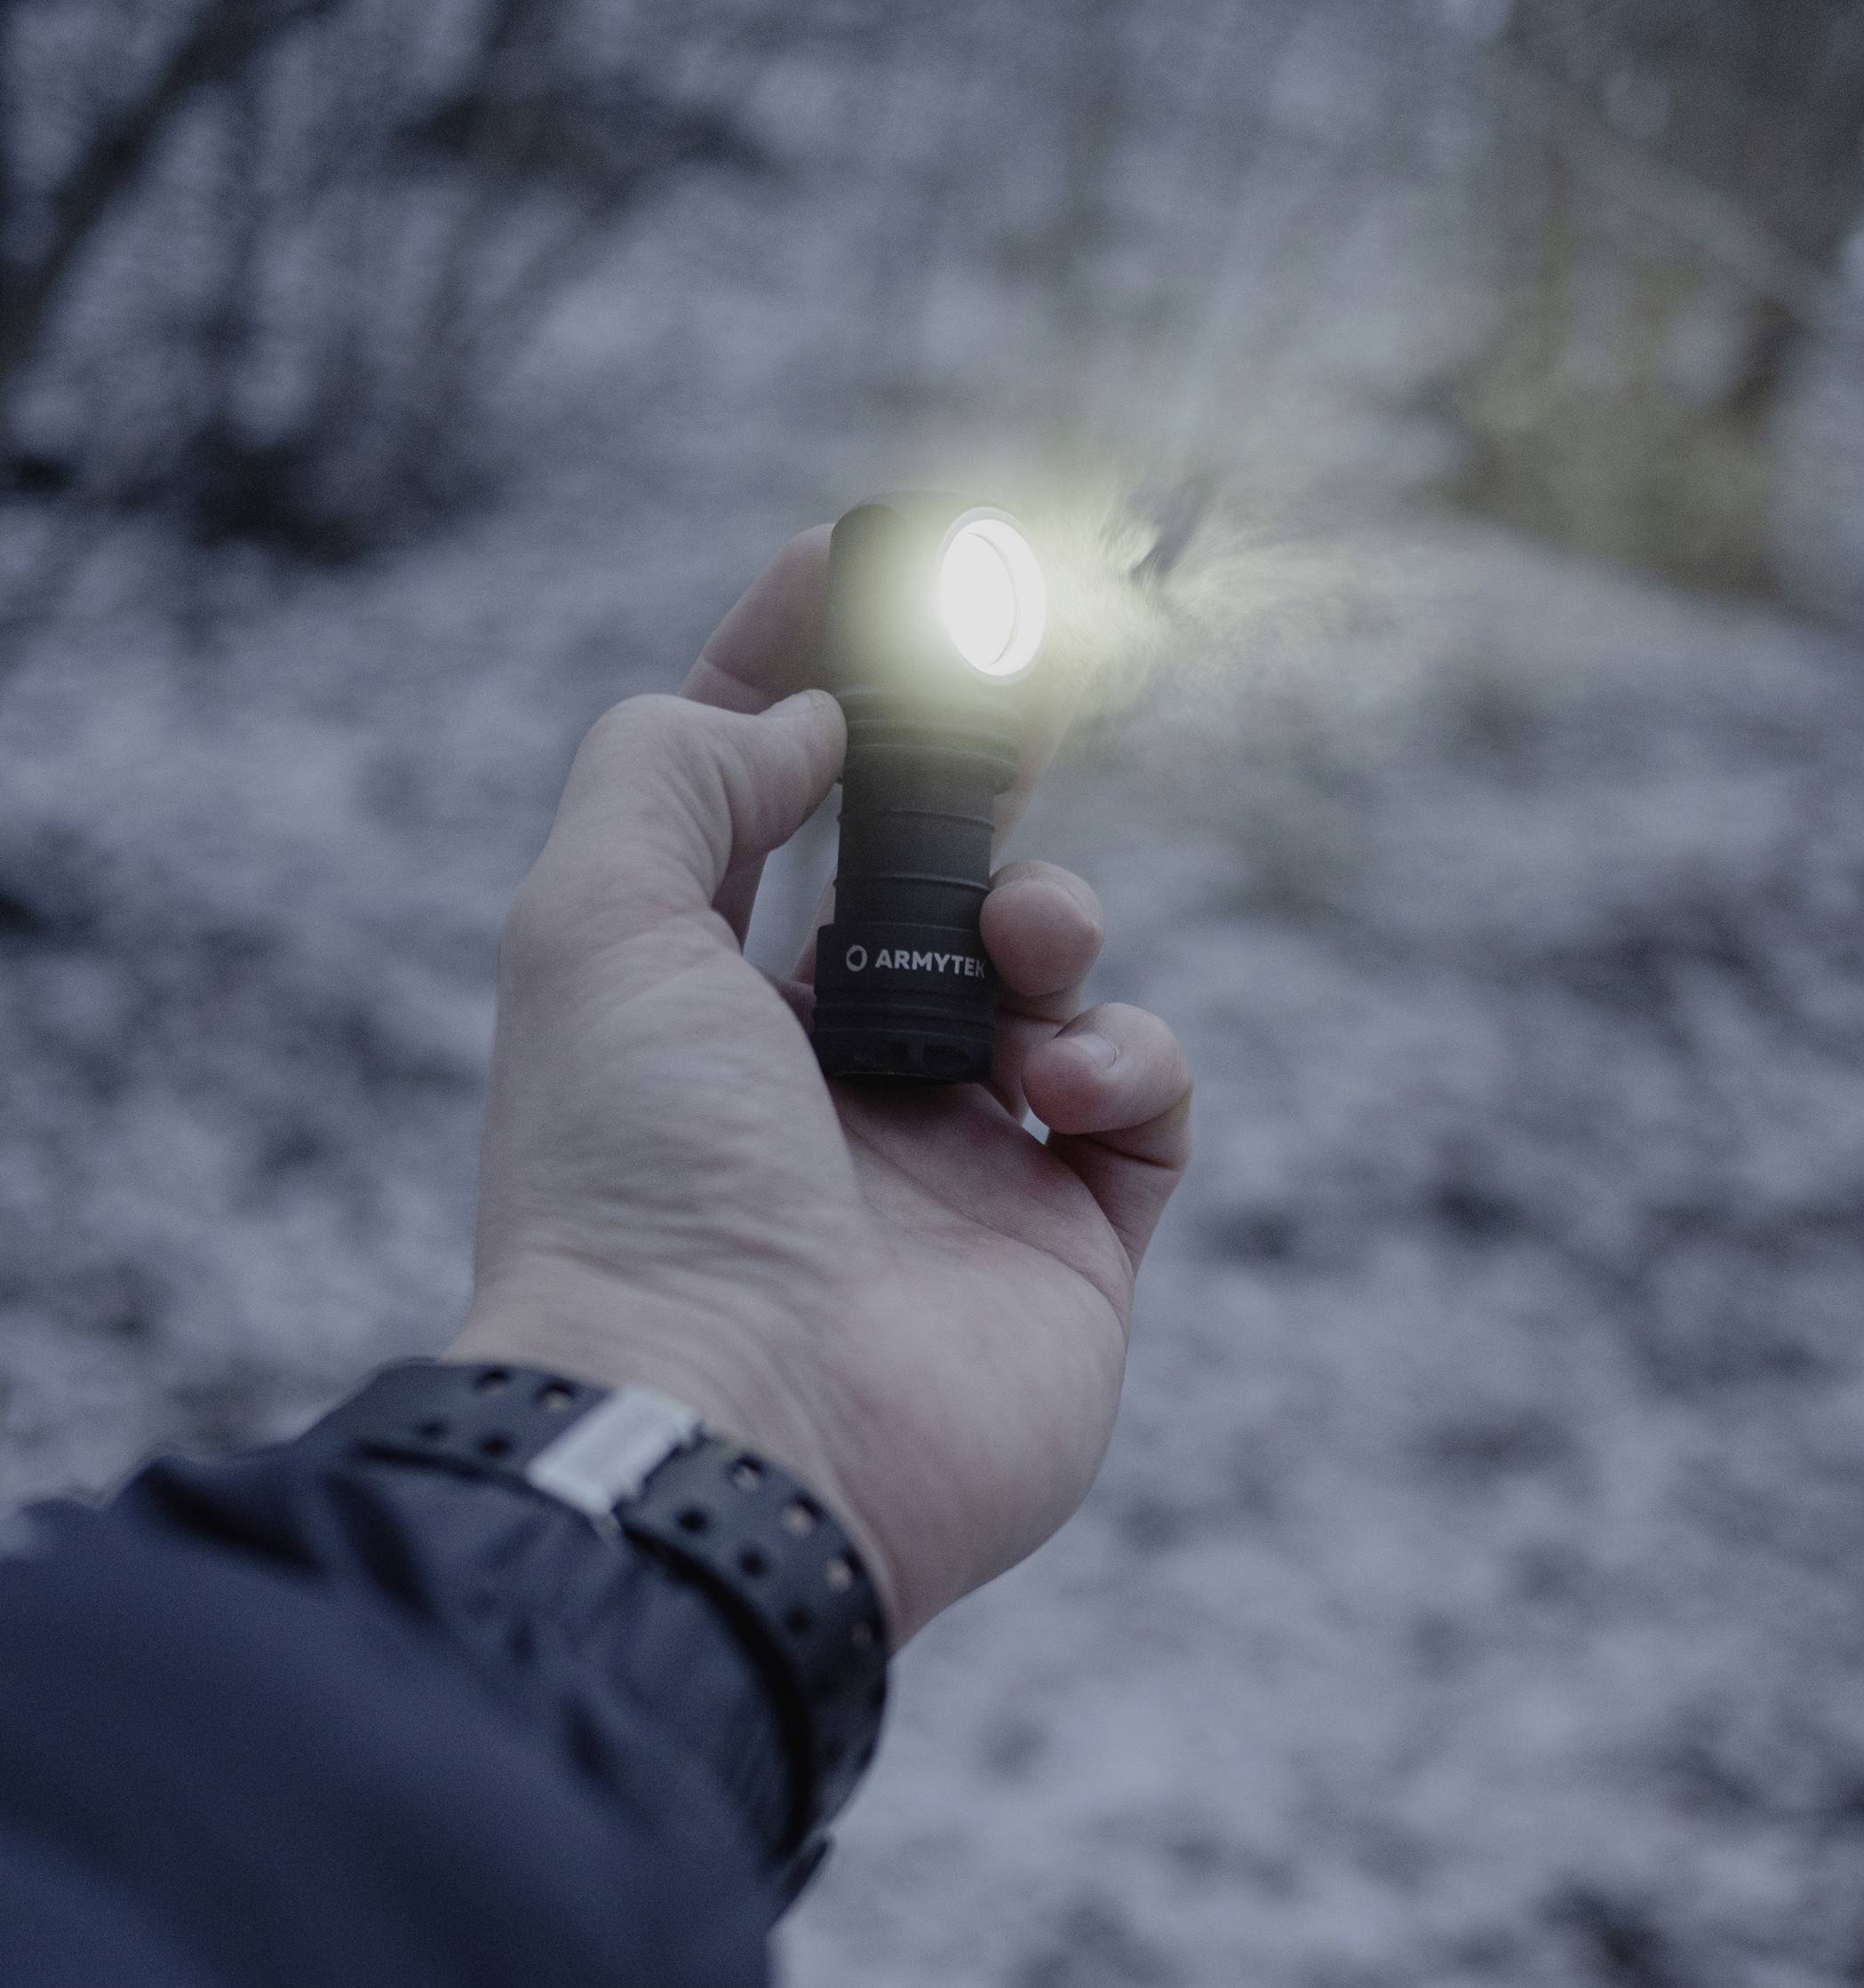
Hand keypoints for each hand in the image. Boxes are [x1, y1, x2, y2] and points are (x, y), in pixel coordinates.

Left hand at [449, 529, 1191, 1641]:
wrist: (733, 1425)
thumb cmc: (639, 1179)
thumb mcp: (594, 926)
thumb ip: (674, 774)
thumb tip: (800, 721)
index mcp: (706, 1008)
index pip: (763, 808)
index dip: (807, 681)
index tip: (858, 562)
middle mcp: (828, 1082)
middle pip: (926, 880)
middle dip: (974, 773)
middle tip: (1027, 671)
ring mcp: (955, 1168)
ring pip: (1055, 980)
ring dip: (1054, 920)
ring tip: (1023, 945)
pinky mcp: (1070, 1249)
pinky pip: (1144, 1102)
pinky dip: (1126, 1060)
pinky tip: (1055, 1087)